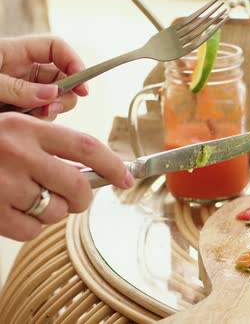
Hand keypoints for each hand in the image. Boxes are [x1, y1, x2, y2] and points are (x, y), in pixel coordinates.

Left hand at [0, 36, 88, 119]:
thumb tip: (54, 94)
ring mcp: (20, 90)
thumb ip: (18, 88)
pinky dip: (38, 121)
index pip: (56, 48)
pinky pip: (38, 114)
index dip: (73, 63)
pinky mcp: (16, 108)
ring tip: (33, 119)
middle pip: (61, 76)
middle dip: (65, 95)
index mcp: (15, 52)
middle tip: (53, 109)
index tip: (82, 88)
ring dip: (50, 110)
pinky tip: (25, 125)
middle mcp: (21, 70)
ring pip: (53, 99)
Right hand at [0, 113, 133, 240]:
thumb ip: (47, 144)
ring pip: (56, 211)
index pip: (86, 147)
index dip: (114, 165)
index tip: (127, 178)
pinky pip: (31, 231)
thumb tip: (92, 171)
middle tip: (76, 198)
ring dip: (54, 211)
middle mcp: (17, 154)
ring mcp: (2, 184)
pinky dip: (31, 227)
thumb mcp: (12, 128)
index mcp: (27, 128)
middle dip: (83, 198)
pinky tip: (17, 212)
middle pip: (77, 187)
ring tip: (32, 198)